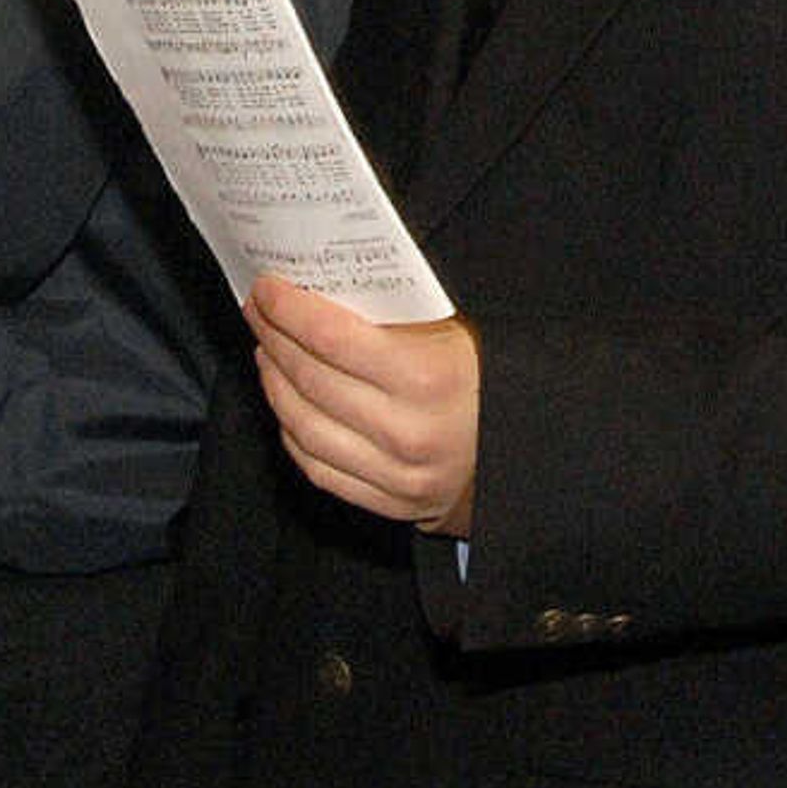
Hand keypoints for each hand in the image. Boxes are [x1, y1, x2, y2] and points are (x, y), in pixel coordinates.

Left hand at [247, 277, 479, 534]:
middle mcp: (406, 431)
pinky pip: (319, 469)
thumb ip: (394, 314)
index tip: (266, 289)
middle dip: (274, 339)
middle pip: (311, 380)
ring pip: (305, 427)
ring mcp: (396, 474)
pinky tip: (287, 405)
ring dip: (275, 385)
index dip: (289, 311)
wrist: (528, 450)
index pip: (332, 338)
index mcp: (427, 376)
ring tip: (267, 353)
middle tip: (258, 314)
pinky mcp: (390, 502)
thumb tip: (323, 285)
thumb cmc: (488, 377)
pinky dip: (292, 434)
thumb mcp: (456, 330)